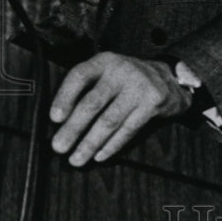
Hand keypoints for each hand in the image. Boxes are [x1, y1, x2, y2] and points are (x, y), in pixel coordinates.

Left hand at [49, 52, 191, 165]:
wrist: (167, 79)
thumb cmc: (126, 80)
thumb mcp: (107, 72)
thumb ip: (86, 88)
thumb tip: (59, 121)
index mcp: (105, 61)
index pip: (80, 75)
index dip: (65, 96)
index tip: (54, 118)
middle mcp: (122, 70)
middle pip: (93, 102)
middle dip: (73, 128)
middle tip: (58, 147)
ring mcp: (139, 86)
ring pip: (109, 120)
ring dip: (90, 143)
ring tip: (76, 159)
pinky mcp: (153, 102)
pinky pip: (128, 129)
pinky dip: (112, 145)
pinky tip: (99, 156)